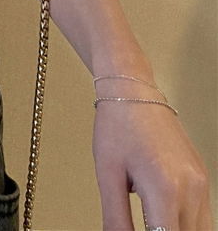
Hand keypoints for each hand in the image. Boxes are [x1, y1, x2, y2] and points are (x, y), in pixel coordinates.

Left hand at [92, 85, 212, 229]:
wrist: (133, 92)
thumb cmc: (117, 126)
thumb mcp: (107, 174)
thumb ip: (115, 217)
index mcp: (164, 188)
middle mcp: (190, 189)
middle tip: (142, 226)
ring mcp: (201, 184)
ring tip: (151, 222)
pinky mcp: (202, 179)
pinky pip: (203, 218)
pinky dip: (184, 225)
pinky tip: (163, 218)